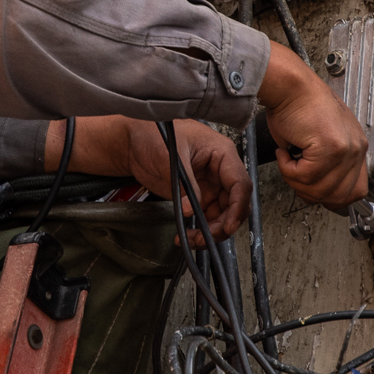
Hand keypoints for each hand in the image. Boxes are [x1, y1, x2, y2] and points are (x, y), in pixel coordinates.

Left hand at [47, 117, 250, 244]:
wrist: (134, 141)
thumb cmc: (154, 134)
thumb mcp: (172, 156)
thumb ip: (186, 184)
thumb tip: (192, 209)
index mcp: (222, 154)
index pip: (240, 184)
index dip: (238, 207)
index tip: (228, 226)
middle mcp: (220, 171)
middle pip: (234, 203)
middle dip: (223, 224)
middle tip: (205, 237)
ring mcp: (209, 185)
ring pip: (222, 215)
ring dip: (211, 231)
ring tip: (192, 239)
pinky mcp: (197, 196)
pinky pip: (206, 217)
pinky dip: (199, 229)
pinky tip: (186, 236)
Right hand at [257, 40, 368, 211]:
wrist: (289, 87)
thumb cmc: (297, 107)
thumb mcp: (320, 140)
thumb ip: (328, 166)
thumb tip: (321, 191)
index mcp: (356, 147)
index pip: (356, 191)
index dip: (333, 199)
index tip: (316, 194)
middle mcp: (356, 148)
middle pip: (338, 196)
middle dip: (310, 193)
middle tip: (294, 176)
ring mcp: (345, 149)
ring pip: (319, 189)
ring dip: (294, 179)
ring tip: (288, 159)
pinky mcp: (330, 148)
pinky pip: (304, 177)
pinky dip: (287, 169)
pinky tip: (285, 152)